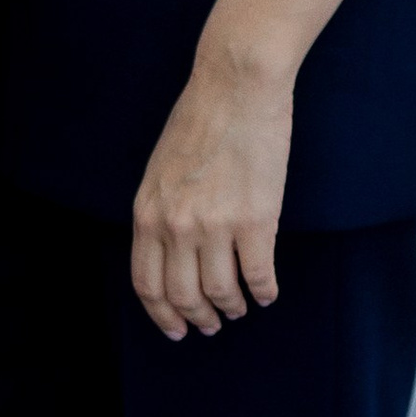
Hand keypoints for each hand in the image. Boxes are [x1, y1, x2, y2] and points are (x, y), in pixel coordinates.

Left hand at [130, 45, 294, 341]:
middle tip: (213, 324)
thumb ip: (161, 214)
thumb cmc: (199, 121)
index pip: (147, 284)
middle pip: (183, 297)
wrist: (236, 86)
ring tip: (242, 307)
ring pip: (222, 293)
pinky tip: (268, 291)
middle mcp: (177, 226)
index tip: (177, 330)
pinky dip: (265, 292)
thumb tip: (172, 257)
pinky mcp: (256, 220)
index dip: (162, 315)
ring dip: (233, 308)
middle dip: (199, 319)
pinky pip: (259, 276)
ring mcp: (216, 225)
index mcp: (148, 213)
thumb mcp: (159, 171)